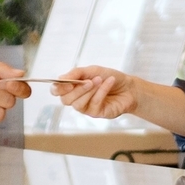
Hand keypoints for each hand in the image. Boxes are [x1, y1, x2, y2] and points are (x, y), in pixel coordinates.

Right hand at [50, 67, 184, 135]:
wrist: (128, 86)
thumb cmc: (109, 77)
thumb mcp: (92, 70)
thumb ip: (76, 73)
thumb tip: (61, 78)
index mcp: (72, 87)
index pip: (57, 90)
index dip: (58, 88)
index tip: (67, 82)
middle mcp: (76, 99)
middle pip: (65, 99)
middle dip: (77, 89)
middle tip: (90, 80)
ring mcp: (85, 108)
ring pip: (78, 104)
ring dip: (89, 91)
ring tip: (100, 80)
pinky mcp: (96, 113)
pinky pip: (93, 104)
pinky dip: (101, 92)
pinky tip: (108, 83)